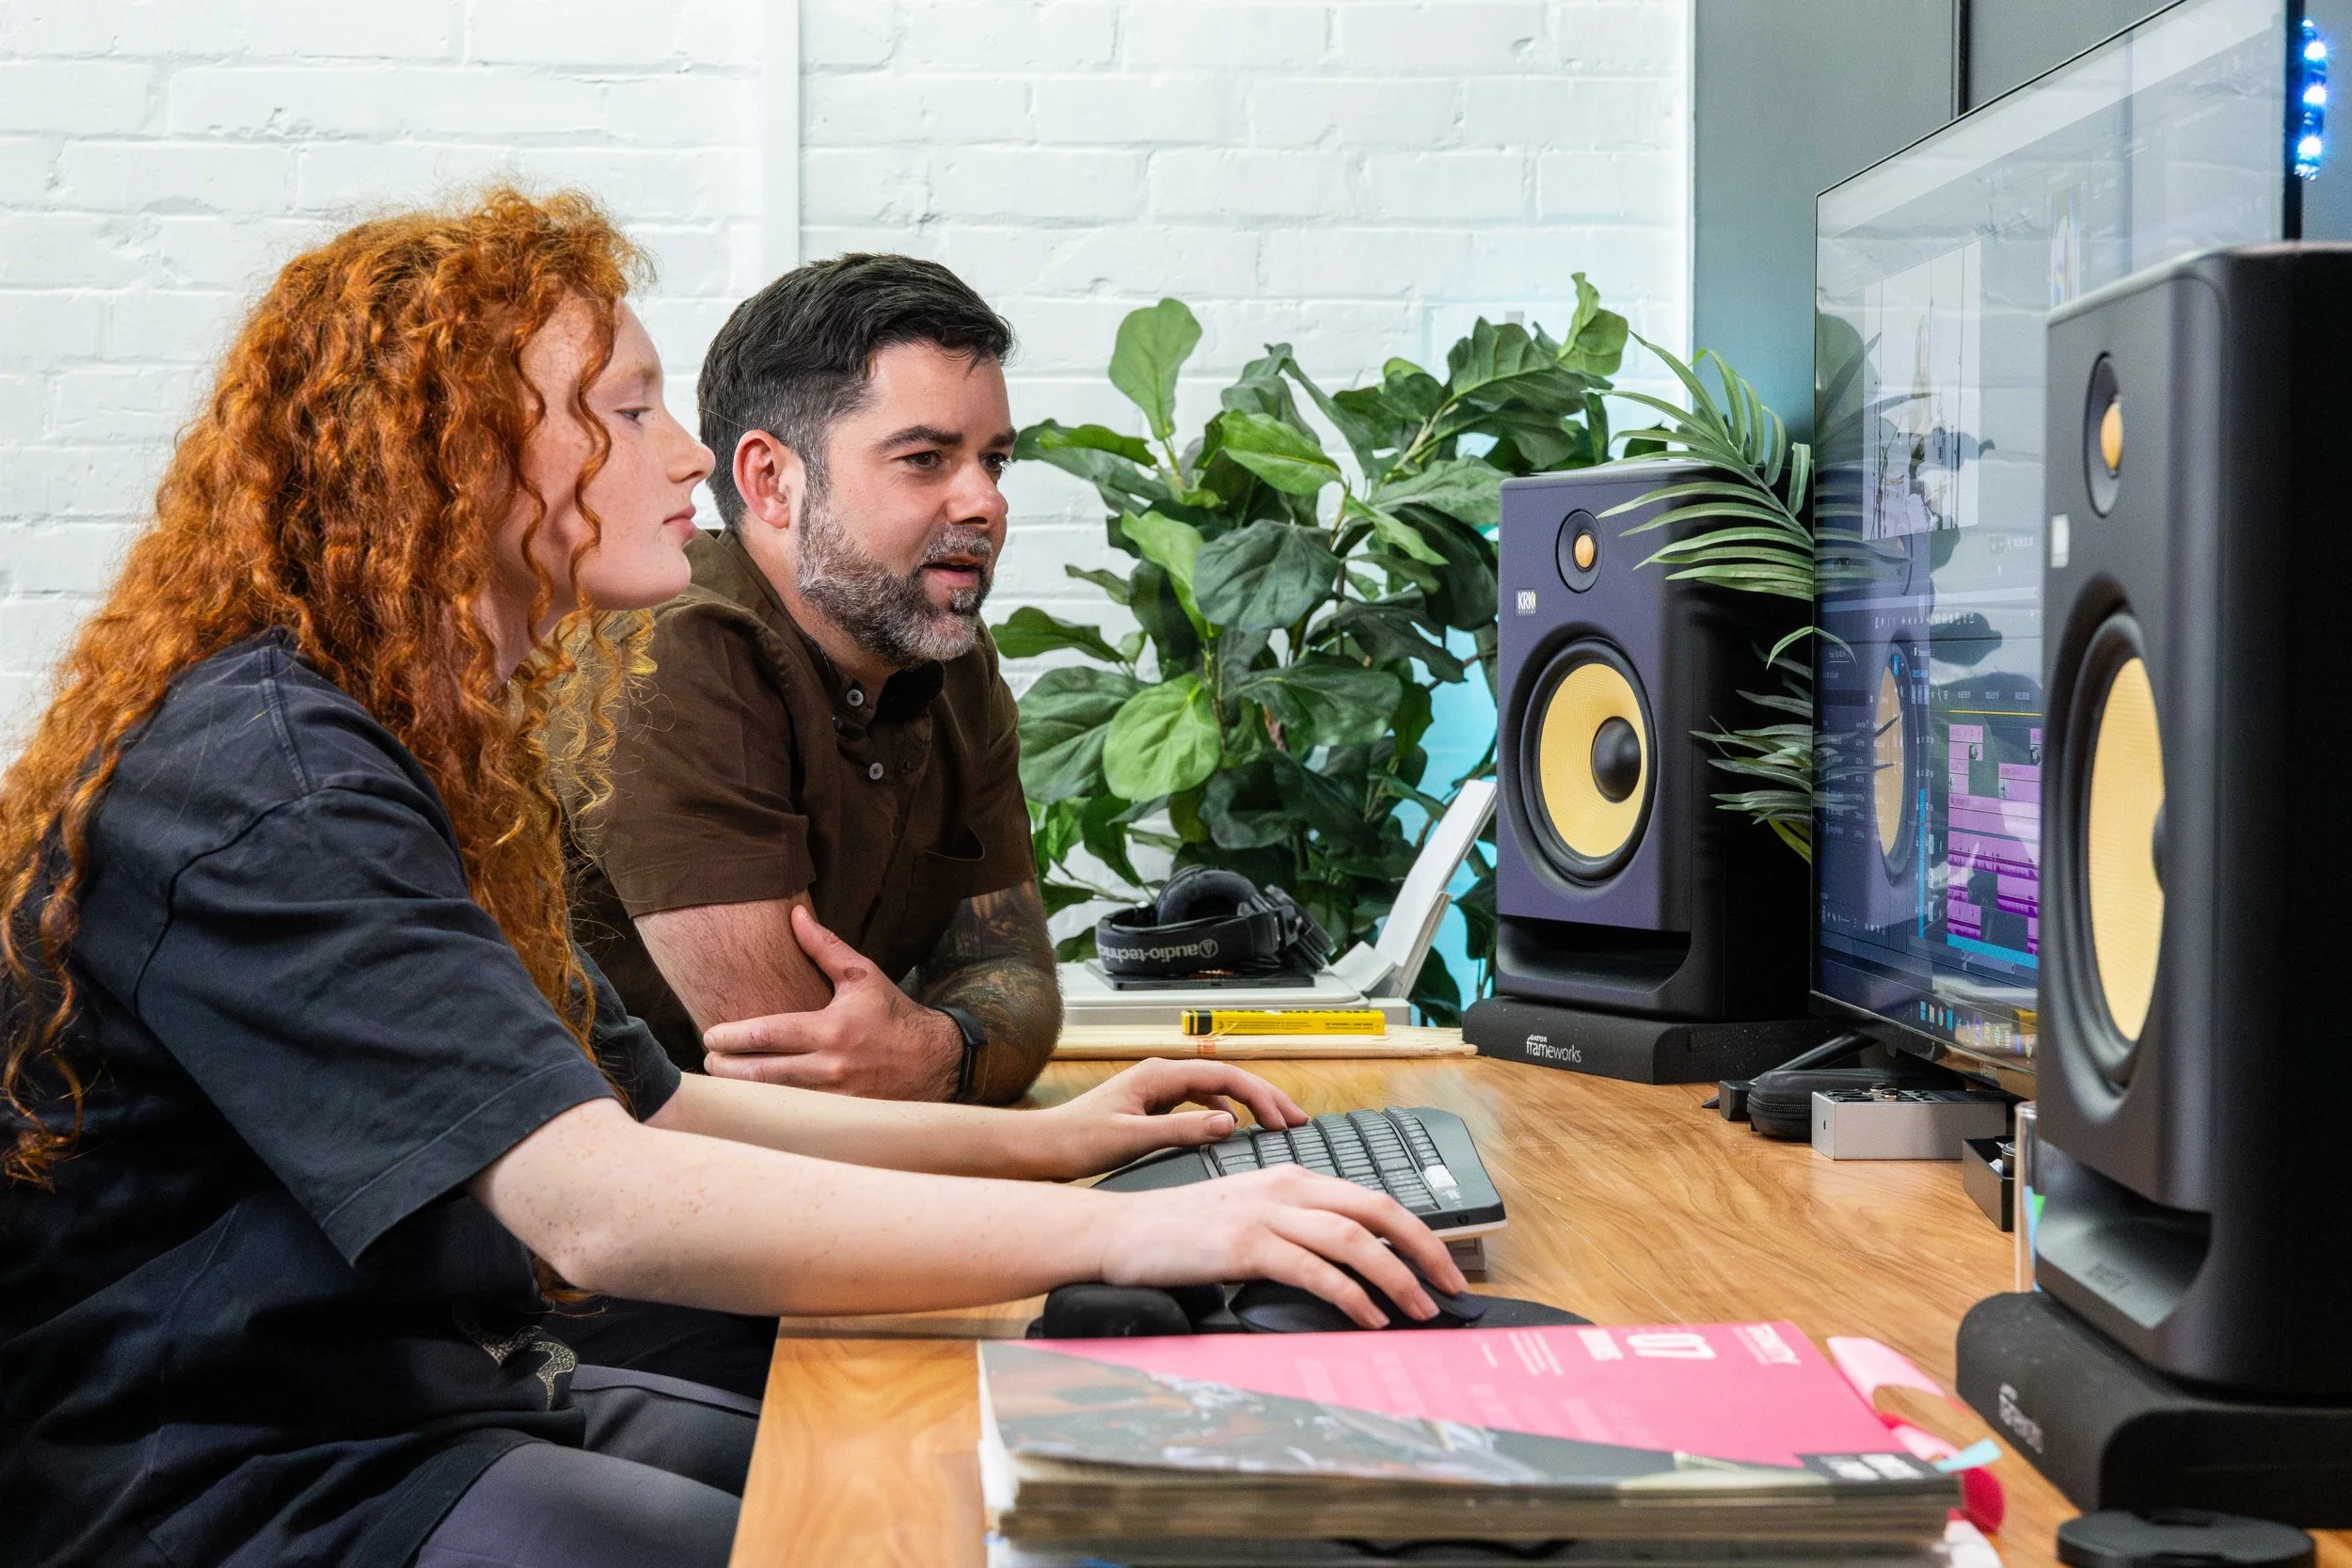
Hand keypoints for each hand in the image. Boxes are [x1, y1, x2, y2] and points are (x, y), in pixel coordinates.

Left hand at [701, 905, 962, 1098]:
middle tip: (708, 1062)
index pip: (769, 1034)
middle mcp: (831, 1066)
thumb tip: (794, 915)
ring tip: (721, 1081)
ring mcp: (835, 1098)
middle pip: (762, 1074)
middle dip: (727, 1069)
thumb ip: (824, 948)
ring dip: (742, 1093)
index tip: (710, 1034)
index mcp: (832, 1028)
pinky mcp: (841, 1118)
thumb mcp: (862, 976)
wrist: (934, 1061)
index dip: (733, 1036)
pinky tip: (752, 1104)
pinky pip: (796, 1116)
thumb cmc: (894, 1014)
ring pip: (775, 1100)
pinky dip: (770, 1109)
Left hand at [1032, 1059, 1310, 1180]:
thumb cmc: (1077, 1141)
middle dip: (1264, 1097)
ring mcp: (1157, 1087)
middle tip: (1298, 1121)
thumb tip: (1231, 1123)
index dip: (1262, 1096)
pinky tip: (1232, 1129)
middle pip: (1226, 1078)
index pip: (1226, 1077)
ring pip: (1215, 1089)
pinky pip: (1198, 1101)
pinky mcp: (1152, 1104)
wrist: (1041, 1148)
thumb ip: (1184, 1130)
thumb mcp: (1134, 1139)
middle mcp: (1161, 1074)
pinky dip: (1222, 1112)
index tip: (1287, 1120)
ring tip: (1275, 1126)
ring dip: (1247, 1105)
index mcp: (1159, 1074)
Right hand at [1092, 1164, 1468, 1329]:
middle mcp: (1285, 1187)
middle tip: (1452, 1287)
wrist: (1119, 1231)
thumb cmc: (1179, 1231)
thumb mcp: (1246, 1216)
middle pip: (1377, 1209)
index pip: (1371, 1197)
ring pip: (1353, 1238)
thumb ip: (1292, 1228)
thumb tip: (1345, 1264)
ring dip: (1396, 1276)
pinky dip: (1350, 1295)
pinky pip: (1314, 1269)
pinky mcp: (1245, 1244)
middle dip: (1424, 1249)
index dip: (1416, 1230)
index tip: (1442, 1265)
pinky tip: (1368, 1317)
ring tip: (1419, 1310)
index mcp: (1290, 1177)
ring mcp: (1265, 1213)